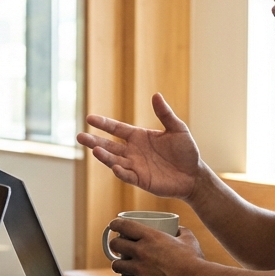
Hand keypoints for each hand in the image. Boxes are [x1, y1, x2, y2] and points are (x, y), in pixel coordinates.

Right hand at [77, 93, 204, 199]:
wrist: (194, 175)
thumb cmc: (186, 151)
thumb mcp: (177, 129)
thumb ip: (165, 114)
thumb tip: (156, 95)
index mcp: (138, 137)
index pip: (116, 129)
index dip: (103, 124)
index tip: (90, 118)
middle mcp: (133, 151)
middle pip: (109, 145)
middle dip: (94, 141)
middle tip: (80, 136)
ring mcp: (135, 166)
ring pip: (114, 160)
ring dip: (104, 156)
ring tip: (94, 150)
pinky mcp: (141, 180)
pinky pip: (127, 176)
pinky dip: (120, 172)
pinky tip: (114, 167)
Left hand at [108, 223, 207, 275]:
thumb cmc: (194, 261)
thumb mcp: (188, 239)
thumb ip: (181, 231)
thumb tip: (178, 228)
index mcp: (151, 236)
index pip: (123, 225)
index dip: (115, 224)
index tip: (113, 226)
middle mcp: (141, 251)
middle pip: (115, 245)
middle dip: (115, 245)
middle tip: (119, 248)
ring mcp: (139, 269)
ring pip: (116, 266)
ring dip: (120, 265)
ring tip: (126, 266)